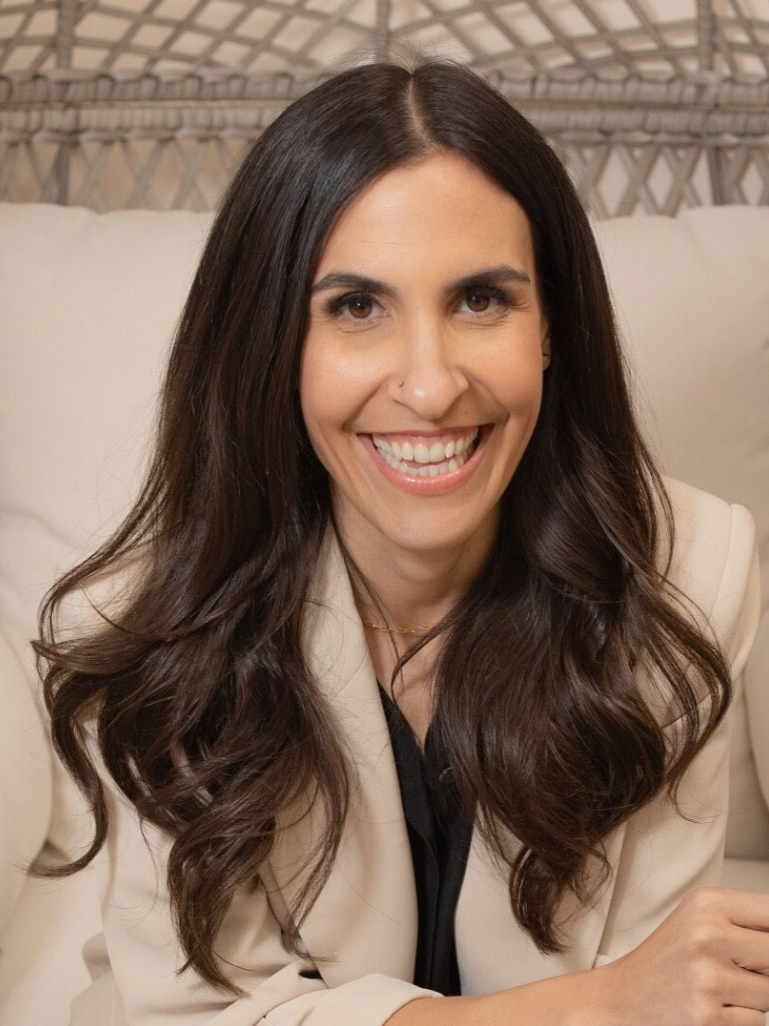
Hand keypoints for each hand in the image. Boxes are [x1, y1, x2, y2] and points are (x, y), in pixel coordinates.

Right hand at [585, 887, 768, 1025]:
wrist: (622, 997)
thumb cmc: (666, 960)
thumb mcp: (699, 920)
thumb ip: (747, 922)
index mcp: (707, 904)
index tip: (763, 949)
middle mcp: (707, 935)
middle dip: (765, 968)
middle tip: (740, 969)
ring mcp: (708, 978)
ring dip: (756, 999)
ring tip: (722, 990)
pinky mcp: (708, 1018)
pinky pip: (757, 1022)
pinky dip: (741, 1020)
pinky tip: (714, 1008)